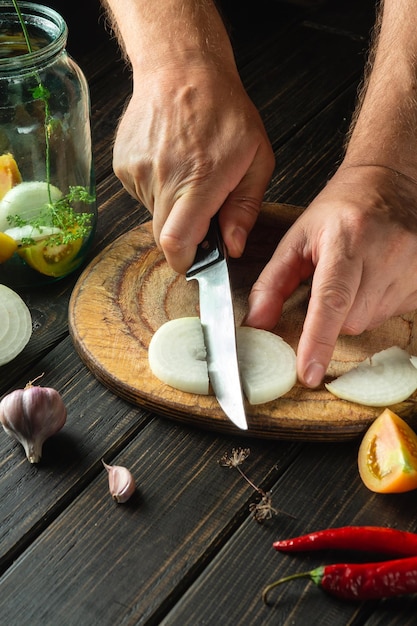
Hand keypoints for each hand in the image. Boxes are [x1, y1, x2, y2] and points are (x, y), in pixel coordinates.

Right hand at [113, 62, 274, 273]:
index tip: (195, 261)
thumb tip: (232, 246)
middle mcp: (163, 178)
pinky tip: (171, 162)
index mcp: (199, 180)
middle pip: (163, 236)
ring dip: (173, 207)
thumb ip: (245, 208)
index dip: (184, 261)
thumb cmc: (224, 110)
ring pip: (154, 214)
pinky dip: (159, 189)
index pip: (176, 241)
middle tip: (203, 208)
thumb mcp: (257, 158)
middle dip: (184, 236)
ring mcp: (138, 171)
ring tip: (189, 172)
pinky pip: (143, 194)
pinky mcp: (123, 165)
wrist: (181, 68)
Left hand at [245, 164, 416, 386]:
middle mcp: (385, 253)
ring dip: (356, 309)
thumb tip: (257, 323)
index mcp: (347, 240)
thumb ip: (272, 283)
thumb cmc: (341, 208)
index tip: (308, 372)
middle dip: (333, 315)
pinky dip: (377, 304)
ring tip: (357, 273)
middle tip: (333, 282)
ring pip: (371, 320)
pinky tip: (376, 276)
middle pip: (351, 320)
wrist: (389, 182)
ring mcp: (412, 266)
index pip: (331, 300)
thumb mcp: (297, 238)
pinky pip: (393, 313)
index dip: (318, 340)